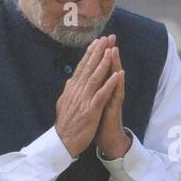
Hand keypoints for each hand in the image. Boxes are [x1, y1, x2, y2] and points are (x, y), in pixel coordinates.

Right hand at [55, 36, 118, 156]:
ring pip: (95, 77)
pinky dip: (110, 84)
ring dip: (104, 63)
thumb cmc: (66, 124)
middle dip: (98, 52)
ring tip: (112, 50)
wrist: (63, 142)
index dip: (90, 53)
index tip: (97, 41)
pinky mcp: (91, 110)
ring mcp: (84, 100)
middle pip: (89, 67)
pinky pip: (102, 94)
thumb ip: (69, 91)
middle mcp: (78, 91)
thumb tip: (71, 81)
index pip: (82, 67)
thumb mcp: (64, 103)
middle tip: (106, 37)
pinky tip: (117, 75)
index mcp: (72, 89)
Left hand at [96, 35, 130, 159]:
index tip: (95, 40)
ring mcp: (112, 99)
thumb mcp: (91, 104)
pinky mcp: (114, 109)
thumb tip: (82, 81)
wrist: (107, 139)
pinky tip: (120, 74)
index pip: (98, 69)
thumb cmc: (99, 122)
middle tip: (110, 37)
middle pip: (108, 69)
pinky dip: (118, 84)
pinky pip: (117, 94)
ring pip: (114, 79)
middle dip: (108, 53)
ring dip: (115, 64)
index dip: (96, 55)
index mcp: (99, 90)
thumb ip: (89, 91)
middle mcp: (108, 92)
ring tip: (114, 49)